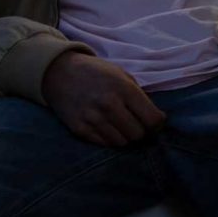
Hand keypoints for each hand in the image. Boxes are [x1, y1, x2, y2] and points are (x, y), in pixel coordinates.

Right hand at [42, 52, 165, 146]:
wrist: (59, 73)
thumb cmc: (97, 72)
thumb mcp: (122, 75)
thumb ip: (138, 96)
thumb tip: (155, 119)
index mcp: (124, 89)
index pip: (152, 119)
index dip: (158, 124)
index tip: (156, 122)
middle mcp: (109, 105)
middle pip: (138, 134)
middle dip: (142, 131)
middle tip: (138, 125)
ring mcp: (92, 119)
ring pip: (122, 142)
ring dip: (125, 136)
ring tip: (122, 125)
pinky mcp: (79, 129)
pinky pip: (104, 144)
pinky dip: (109, 138)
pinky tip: (108, 127)